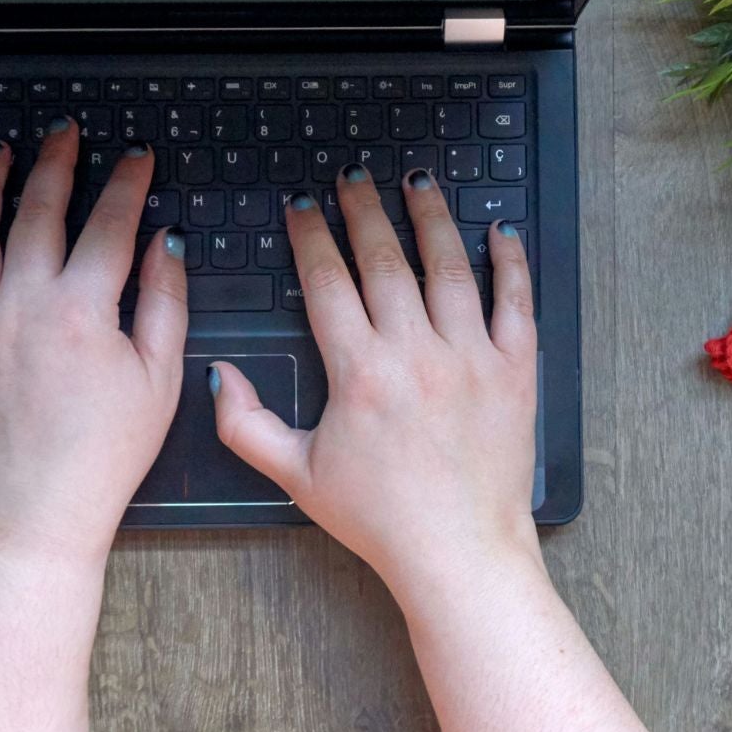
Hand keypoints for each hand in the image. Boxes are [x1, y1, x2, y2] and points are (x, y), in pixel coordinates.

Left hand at [0, 118, 187, 558]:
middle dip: (55, 163)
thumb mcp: (159, 378)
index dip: (127, 183)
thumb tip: (165, 243)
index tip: (137, 157)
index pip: (109, 224)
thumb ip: (164, 301)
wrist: (37, 509)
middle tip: (64, 134)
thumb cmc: (105, 452)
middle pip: (36, 211)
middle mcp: (19, 307)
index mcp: (80, 313)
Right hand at [210, 166, 539, 594]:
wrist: (458, 554)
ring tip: (417, 182)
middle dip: (364, 210)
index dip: (311, 236)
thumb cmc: (379, 520)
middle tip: (353, 176)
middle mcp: (416, 353)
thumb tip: (216, 375)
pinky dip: (510, 264)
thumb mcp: (297, 475)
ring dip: (431, 218)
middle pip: (385, 260)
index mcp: (360, 372)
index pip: (328, 282)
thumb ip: (246, 422)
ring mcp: (470, 358)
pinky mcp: (514, 373)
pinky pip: (515, 305)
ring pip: (450, 268)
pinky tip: (501, 233)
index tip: (302, 204)